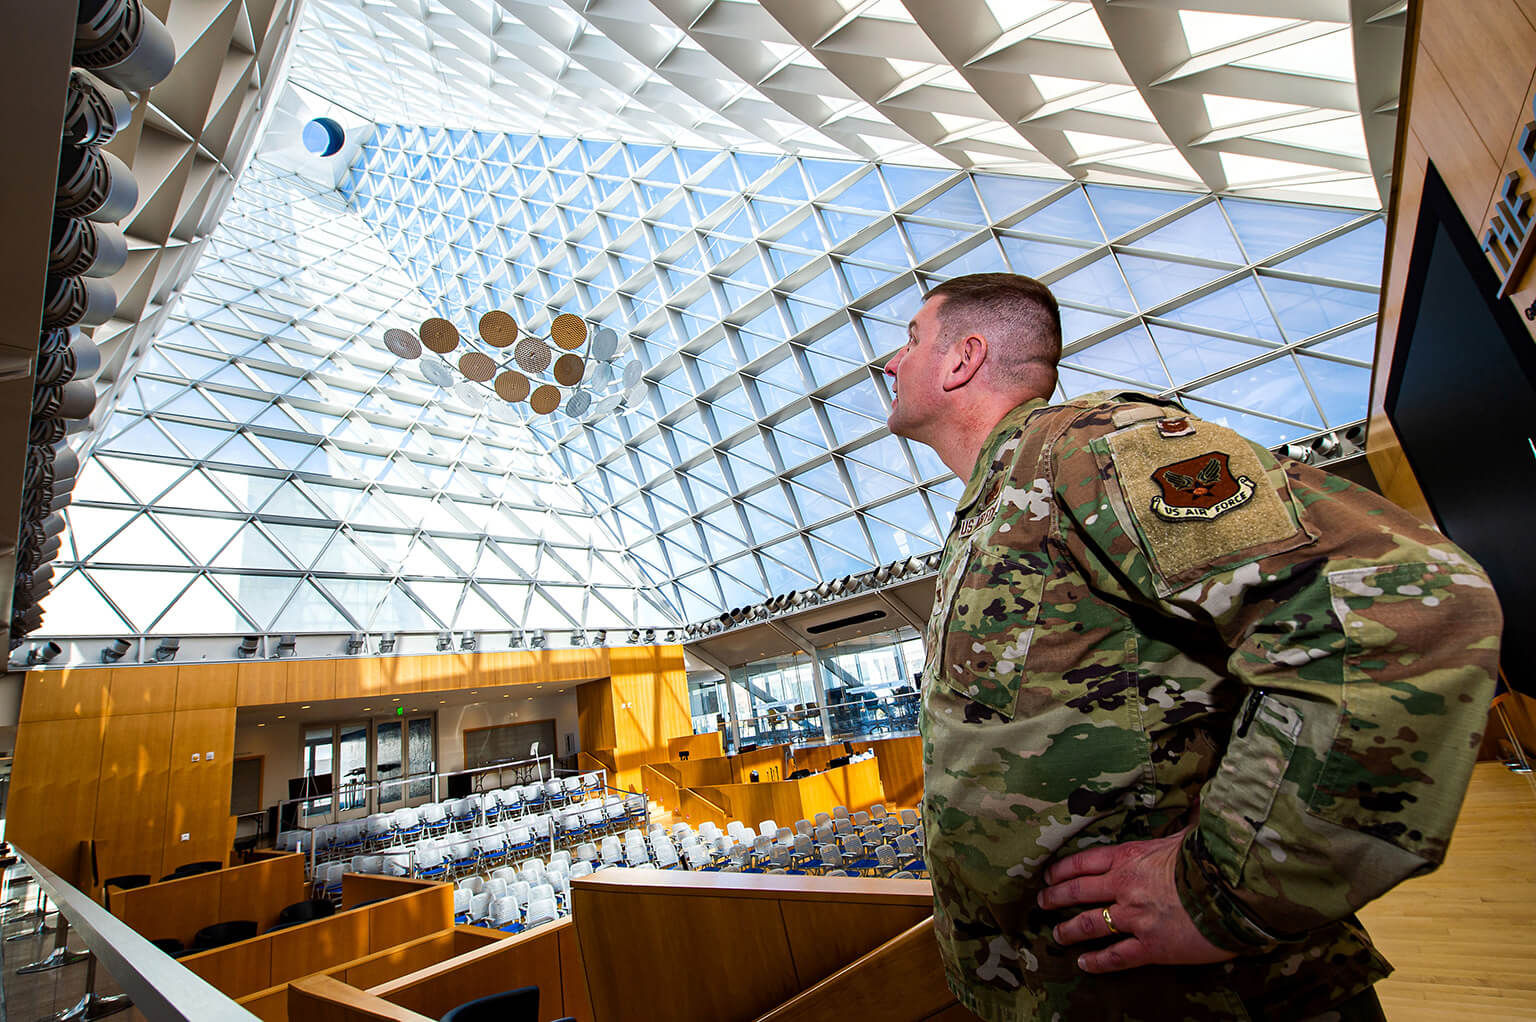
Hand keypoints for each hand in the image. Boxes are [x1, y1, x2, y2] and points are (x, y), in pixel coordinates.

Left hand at [1036, 827, 1235, 973]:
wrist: (1236, 893)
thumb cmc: (1214, 859)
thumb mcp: (1190, 833)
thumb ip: (1185, 820)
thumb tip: (1200, 797)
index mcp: (1130, 856)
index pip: (1084, 861)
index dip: (1062, 870)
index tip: (1048, 875)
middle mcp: (1125, 886)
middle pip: (1077, 892)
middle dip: (1055, 897)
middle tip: (1042, 902)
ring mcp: (1135, 918)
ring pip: (1089, 925)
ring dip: (1069, 931)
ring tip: (1057, 935)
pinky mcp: (1151, 947)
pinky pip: (1116, 956)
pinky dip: (1097, 962)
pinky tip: (1084, 964)